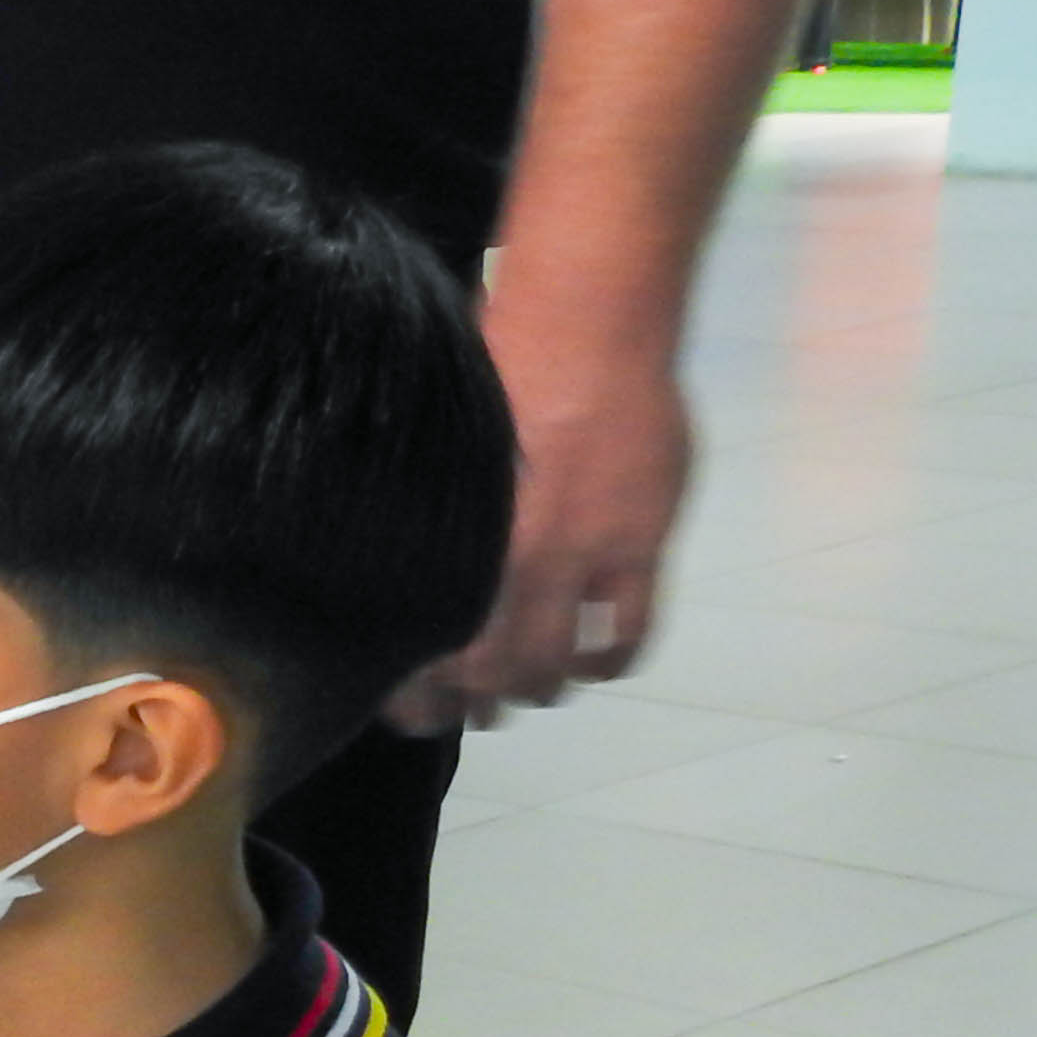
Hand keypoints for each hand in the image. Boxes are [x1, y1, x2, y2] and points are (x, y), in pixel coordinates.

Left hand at [392, 327, 690, 732]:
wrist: (586, 323)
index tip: (410, 709)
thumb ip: (428, 516)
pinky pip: (628, 631)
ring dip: (541, 687)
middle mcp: (506, 561)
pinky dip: (610, 661)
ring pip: (553, 664)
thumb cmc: (498, 369)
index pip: (422, 645)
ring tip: (531, 690)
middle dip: (476, 705)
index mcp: (449, 540)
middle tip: (471, 713)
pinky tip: (595, 664)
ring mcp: (578, 556)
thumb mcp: (437, 450)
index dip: (416, 693)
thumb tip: (398, 563)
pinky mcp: (638, 544)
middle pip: (485, 671)